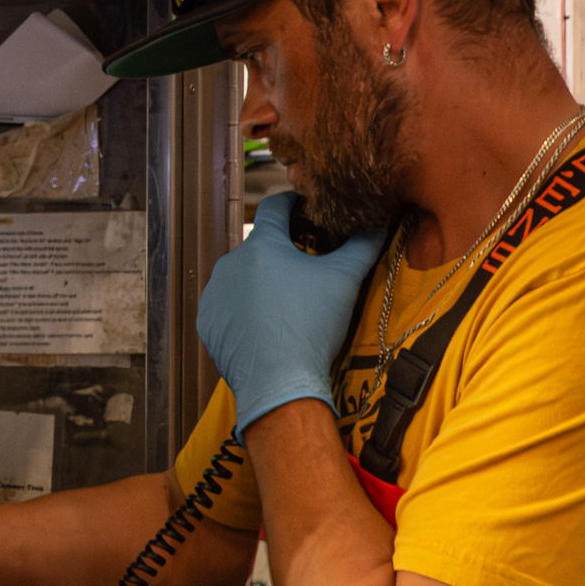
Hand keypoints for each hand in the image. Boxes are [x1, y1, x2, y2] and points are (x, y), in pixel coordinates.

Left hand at [197, 193, 386, 433]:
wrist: (278, 382)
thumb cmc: (311, 326)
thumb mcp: (344, 281)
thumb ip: (361, 246)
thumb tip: (377, 224)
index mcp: (261, 245)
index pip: (275, 208)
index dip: (292, 204)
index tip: (304, 206)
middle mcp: (230, 262)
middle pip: (260, 247)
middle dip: (280, 253)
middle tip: (305, 268)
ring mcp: (214, 293)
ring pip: (241, 278)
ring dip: (261, 283)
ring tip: (286, 304)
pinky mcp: (207, 321)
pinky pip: (228, 307)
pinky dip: (244, 311)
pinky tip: (265, 326)